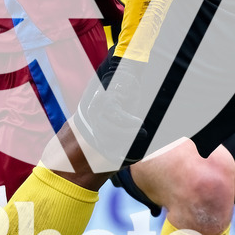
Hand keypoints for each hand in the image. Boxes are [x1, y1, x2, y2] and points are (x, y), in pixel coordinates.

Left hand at [72, 54, 147, 168]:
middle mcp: (92, 114)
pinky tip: (139, 124)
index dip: (109, 152)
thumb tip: (123, 153)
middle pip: (104, 139)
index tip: (119, 159)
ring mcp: (97, 107)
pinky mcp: (107, 100)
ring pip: (111, 130)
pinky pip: (118, 118)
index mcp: (94, 120)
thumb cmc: (126, 99)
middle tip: (136, 142)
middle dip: (121, 144)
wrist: (125, 75)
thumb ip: (119, 132)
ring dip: (129, 134)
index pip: (99, 142)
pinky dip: (131, 123)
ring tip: (142, 132)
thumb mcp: (120, 118)